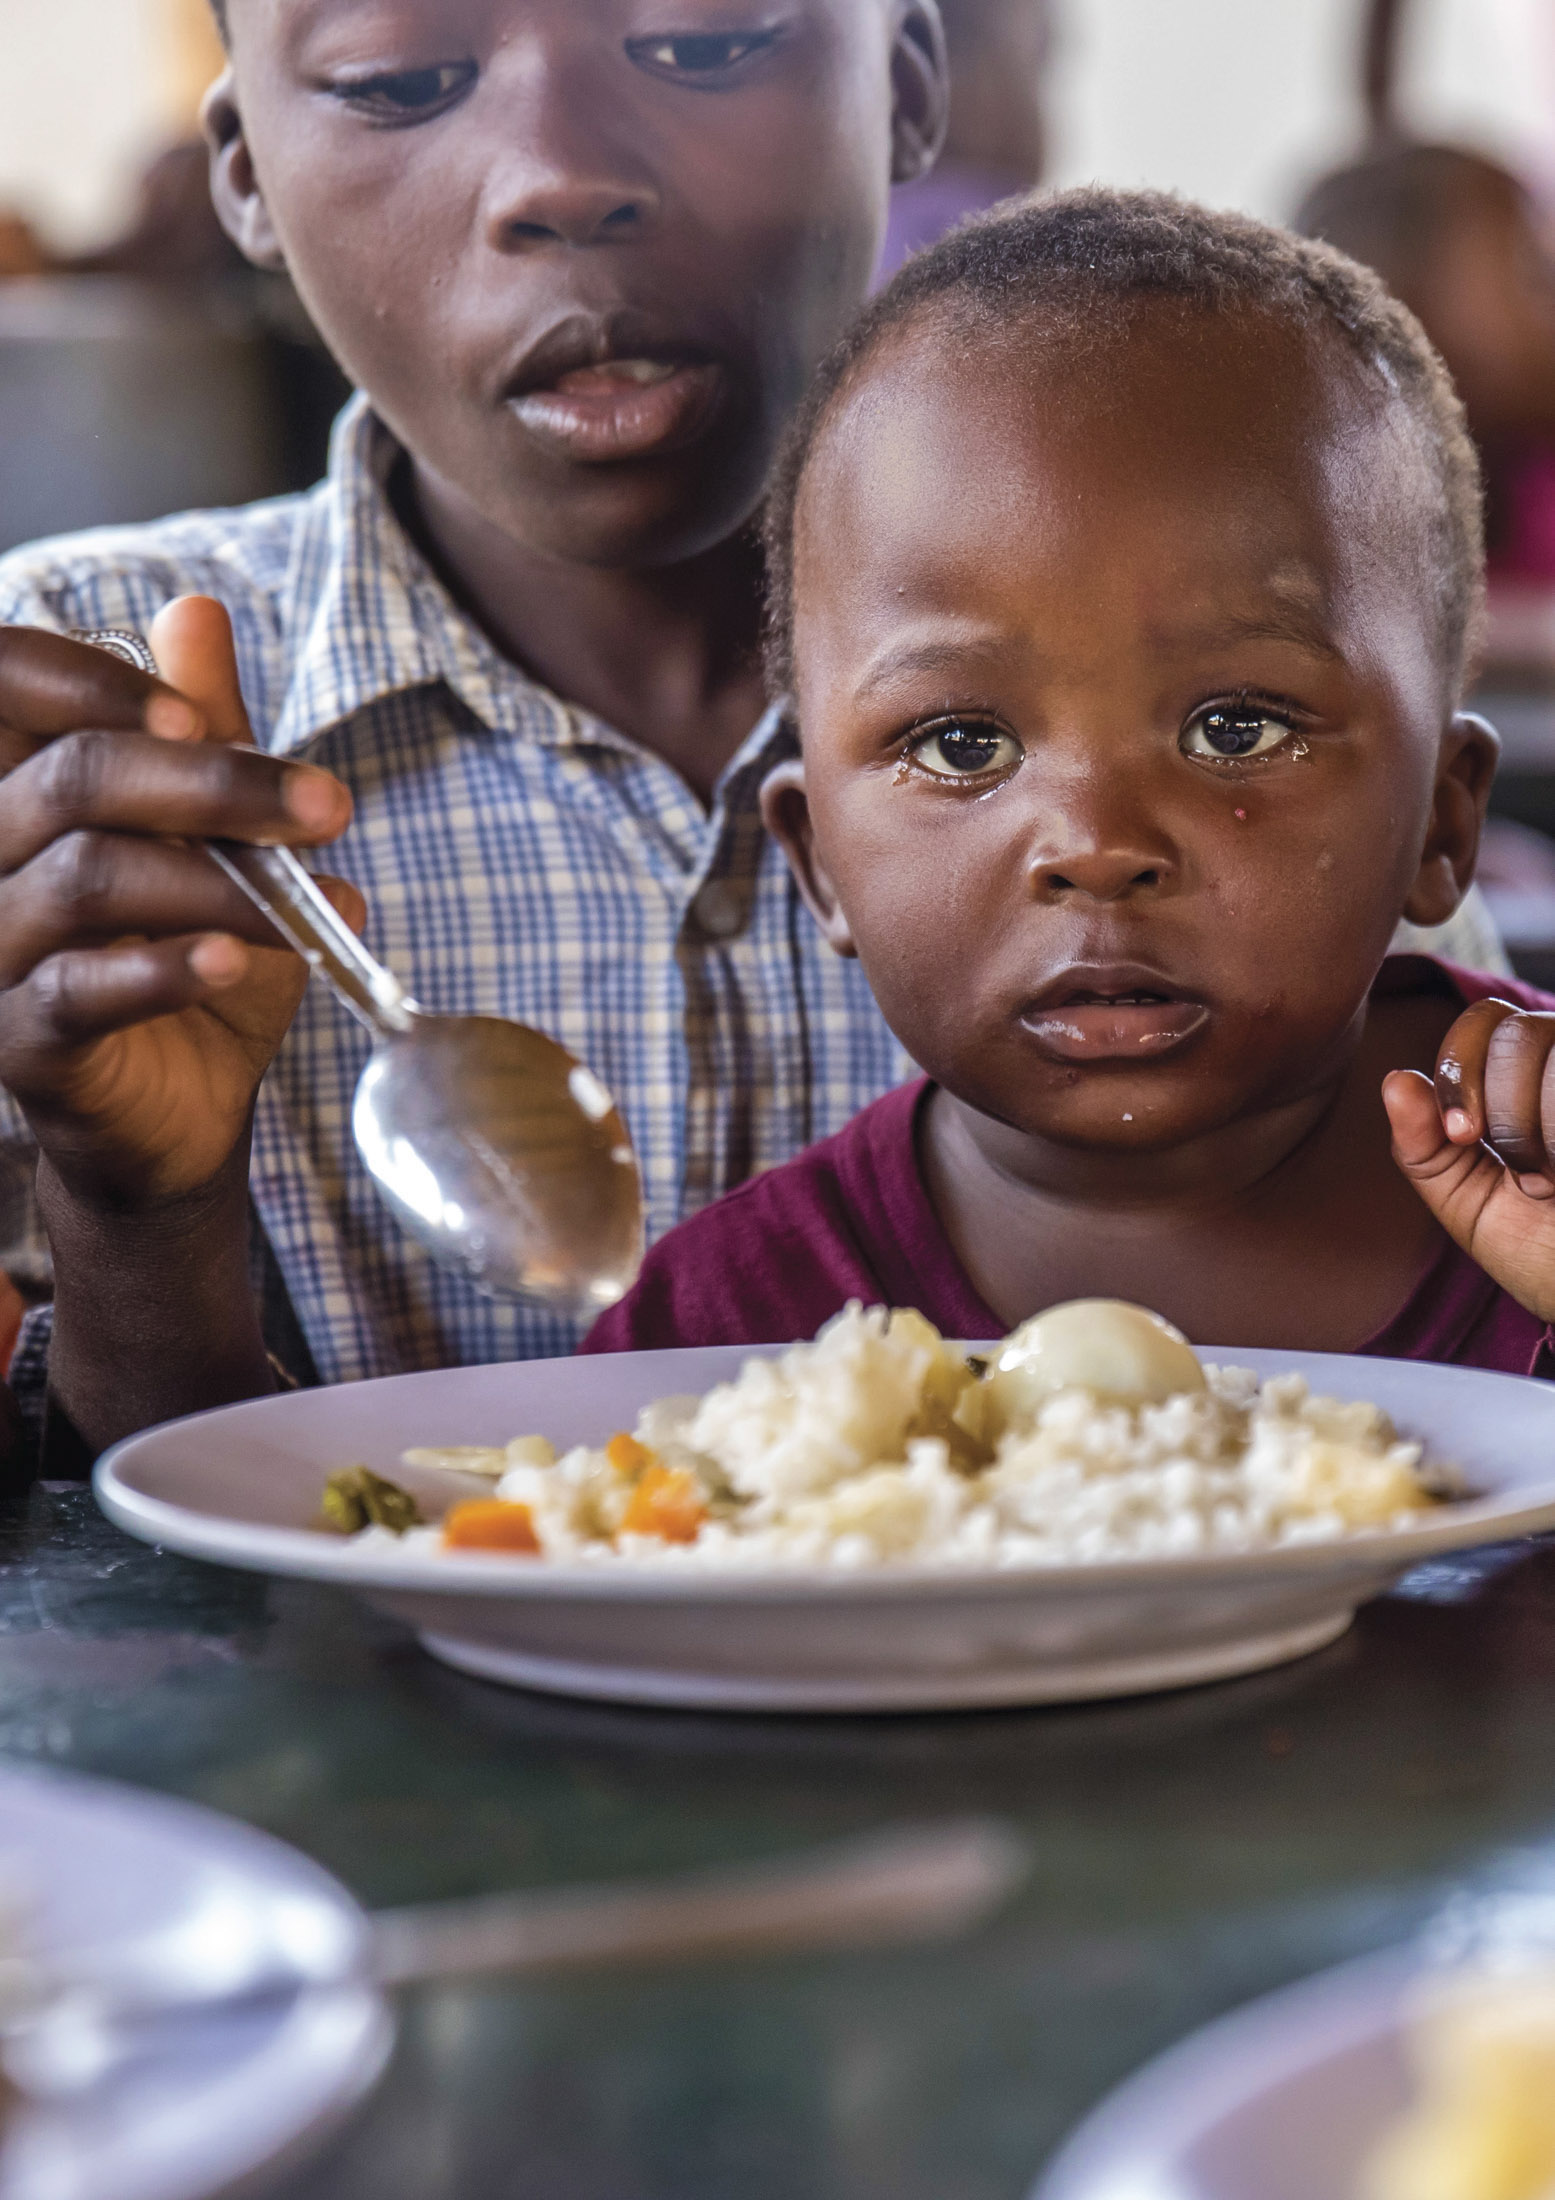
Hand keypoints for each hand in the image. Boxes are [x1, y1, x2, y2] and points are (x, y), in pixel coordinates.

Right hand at [0, 597, 359, 1208]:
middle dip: (214, 785)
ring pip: (87, 878)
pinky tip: (236, 962)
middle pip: (73, 778)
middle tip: (327, 807)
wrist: (185, 1109)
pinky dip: (166, 971)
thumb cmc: (191, 955)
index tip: (203, 717)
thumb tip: (196, 611)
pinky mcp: (17, 1038)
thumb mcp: (215, 839)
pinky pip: (79, 989)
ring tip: (311, 905)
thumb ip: (202, 735)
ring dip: (218, 885)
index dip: (94, 684)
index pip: (5, 685)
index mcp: (17, 786)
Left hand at [1383, 997, 1554, 1323]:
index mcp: (1532, 1073)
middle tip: (1530, 1177)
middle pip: (1521, 1033)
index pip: (1485, 1020)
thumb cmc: (1546, 1254)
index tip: (1463, 1135)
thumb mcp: (1468, 1204)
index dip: (1461, 1070)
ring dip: (1544, 1134)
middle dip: (1508, 1113)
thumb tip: (1394, 1080)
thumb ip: (1423, 1147)